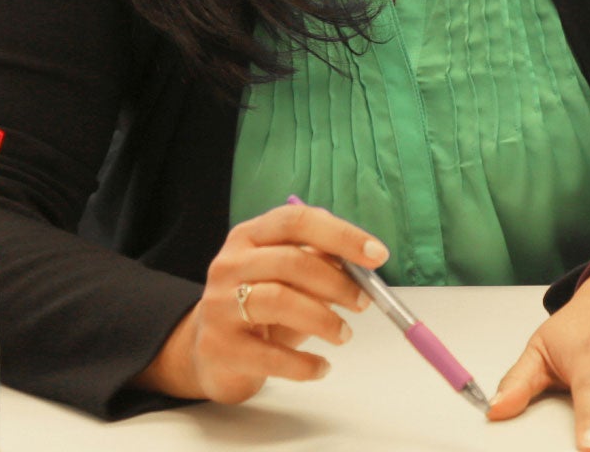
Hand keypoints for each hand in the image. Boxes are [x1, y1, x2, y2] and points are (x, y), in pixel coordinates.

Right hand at [132, 203, 383, 403]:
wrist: (210, 352)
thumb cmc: (262, 307)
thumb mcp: (288, 277)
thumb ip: (320, 264)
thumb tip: (367, 267)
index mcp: (250, 236)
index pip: (297, 221)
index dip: (342, 235)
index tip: (378, 255)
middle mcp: (229, 264)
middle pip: (291, 261)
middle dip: (337, 282)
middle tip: (364, 302)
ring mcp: (219, 305)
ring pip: (279, 301)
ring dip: (323, 319)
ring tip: (344, 335)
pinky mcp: (218, 347)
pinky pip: (270, 355)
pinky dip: (304, 363)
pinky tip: (321, 367)